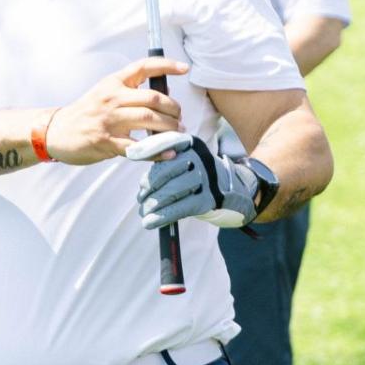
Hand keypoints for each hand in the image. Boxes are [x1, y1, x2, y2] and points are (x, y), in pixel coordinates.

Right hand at [45, 59, 188, 164]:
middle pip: (153, 98)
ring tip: (177, 133)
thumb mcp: (104, 92)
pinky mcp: (107, 142)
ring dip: (170, 128)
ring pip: (149, 120)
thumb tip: (164, 95)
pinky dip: (158, 151)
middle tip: (179, 118)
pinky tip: (169, 152)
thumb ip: (130, 91)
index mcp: (113, 83)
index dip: (167, 65)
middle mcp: (112, 98)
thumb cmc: (85, 112)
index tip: (185, 68)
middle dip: (174, 109)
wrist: (56, 131)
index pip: (143, 67)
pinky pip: (139, 148)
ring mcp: (109, 120)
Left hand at [127, 132, 259, 228]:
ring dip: (153, 205)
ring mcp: (206, 178)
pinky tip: (150, 223)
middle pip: (166, 171)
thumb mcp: (184, 159)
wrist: (233, 190)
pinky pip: (180, 208)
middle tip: (141, 199)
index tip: (131, 154)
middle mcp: (200, 158)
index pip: (167, 142)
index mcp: (191, 144)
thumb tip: (140, 175)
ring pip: (172, 191)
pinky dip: (162, 216)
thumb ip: (163, 160)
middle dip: (149, 187)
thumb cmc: (198, 174)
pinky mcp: (208, 199)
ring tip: (144, 213)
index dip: (148, 147)